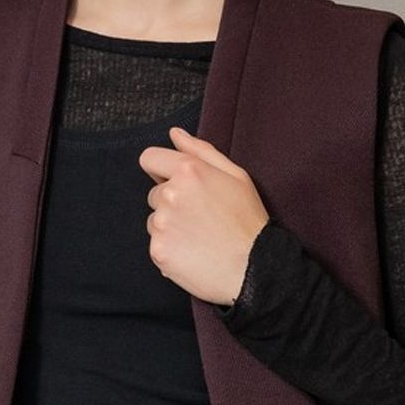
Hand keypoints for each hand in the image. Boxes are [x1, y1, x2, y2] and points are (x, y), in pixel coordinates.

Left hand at [135, 126, 268, 307]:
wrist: (254, 269)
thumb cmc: (249, 222)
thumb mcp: (236, 176)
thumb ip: (201, 151)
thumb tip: (175, 134)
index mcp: (188, 171)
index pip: (149, 159)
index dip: (161, 170)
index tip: (175, 183)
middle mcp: (169, 195)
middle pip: (154, 194)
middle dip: (172, 202)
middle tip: (202, 218)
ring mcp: (161, 225)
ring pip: (155, 221)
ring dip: (170, 227)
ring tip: (200, 238)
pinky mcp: (158, 251)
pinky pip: (157, 245)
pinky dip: (172, 249)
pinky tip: (195, 253)